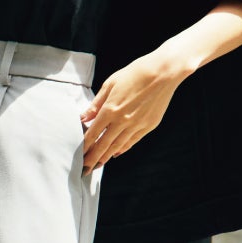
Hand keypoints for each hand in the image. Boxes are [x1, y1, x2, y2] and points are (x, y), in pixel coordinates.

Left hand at [79, 51, 186, 171]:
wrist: (163, 72)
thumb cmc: (135, 73)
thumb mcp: (110, 84)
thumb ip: (96, 104)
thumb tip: (84, 118)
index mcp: (110, 109)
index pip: (93, 133)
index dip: (84, 146)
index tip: (78, 155)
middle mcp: (122, 120)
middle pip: (103, 144)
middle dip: (93, 158)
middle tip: (84, 169)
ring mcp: (136, 125)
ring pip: (117, 146)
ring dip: (106, 157)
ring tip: (97, 165)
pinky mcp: (148, 126)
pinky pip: (132, 141)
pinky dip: (122, 149)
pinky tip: (115, 153)